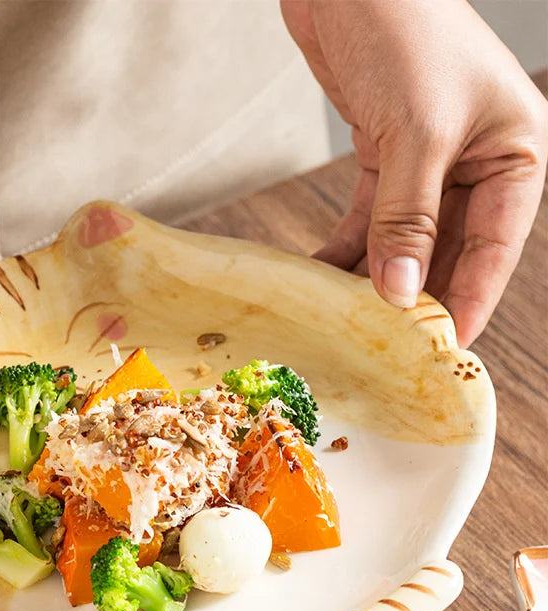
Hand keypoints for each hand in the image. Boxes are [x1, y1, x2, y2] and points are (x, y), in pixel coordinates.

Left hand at [281, 0, 547, 345]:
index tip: (441, 350)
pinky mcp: (384, 155)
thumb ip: (409, 216)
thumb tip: (399, 292)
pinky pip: (369, 219)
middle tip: (386, 347)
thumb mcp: (418, 132)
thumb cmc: (406, 30)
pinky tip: (324, 281)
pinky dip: (347, 250)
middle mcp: (475, 162)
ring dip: (376, 279)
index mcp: (514, 152)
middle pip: (447, 250)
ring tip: (348, 322)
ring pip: (405, 239)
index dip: (468, 301)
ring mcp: (428, 162)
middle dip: (415, 296)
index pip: (495, 248)